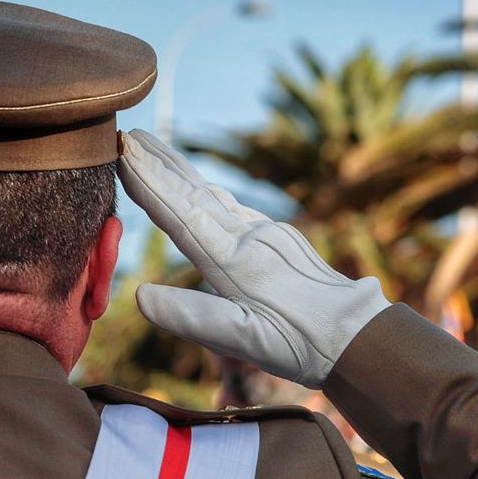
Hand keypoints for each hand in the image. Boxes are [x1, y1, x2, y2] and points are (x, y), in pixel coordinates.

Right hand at [118, 129, 389, 387]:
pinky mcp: (279, 238)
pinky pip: (232, 206)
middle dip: (158, 164)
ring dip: (179, 171)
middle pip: (193, 193)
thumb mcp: (242, 341)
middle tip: (127, 134)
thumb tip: (140, 295)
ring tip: (152, 150)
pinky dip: (204, 190)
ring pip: (213, 194)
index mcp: (233, 260)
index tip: (122, 150)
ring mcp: (267, 233)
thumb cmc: (297, 344)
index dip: (148, 182)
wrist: (355, 335)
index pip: (180, 213)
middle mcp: (249, 237)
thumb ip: (191, 316)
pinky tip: (199, 188)